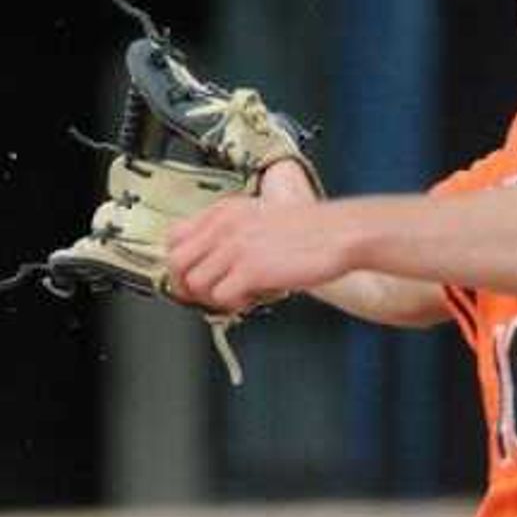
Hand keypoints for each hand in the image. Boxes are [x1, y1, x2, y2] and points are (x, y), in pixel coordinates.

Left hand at [165, 190, 352, 314]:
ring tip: (233, 296)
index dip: (180, 261)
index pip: (174, 236)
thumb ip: (231, 232)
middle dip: (186, 284)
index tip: (189, 274)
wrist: (342, 233)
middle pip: (176, 262)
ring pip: (194, 283)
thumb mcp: (260, 216)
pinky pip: (220, 297)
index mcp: (225, 211)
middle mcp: (225, 226)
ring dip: (210, 297)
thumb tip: (208, 260)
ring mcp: (236, 247)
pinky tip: (248, 299)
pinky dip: (231, 304)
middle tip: (206, 293)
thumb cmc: (310, 229)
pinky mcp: (250, 270)